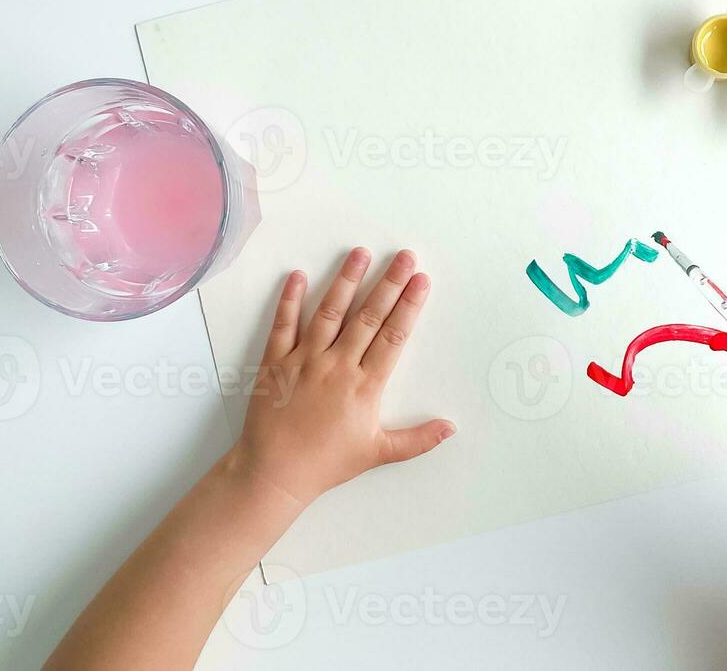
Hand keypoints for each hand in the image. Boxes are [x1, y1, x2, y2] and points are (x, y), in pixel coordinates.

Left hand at [232, 247, 455, 507]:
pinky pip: (283, 325)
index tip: (422, 281)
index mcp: (365, 386)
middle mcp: (337, 366)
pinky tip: (298, 276)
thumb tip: (451, 427)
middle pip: (368, 317)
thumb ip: (418, 439)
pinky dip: (289, 300)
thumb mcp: (378, 453)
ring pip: (329, 313)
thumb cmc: (327, 464)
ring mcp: (305, 361)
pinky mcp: (276, 363)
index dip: (409, 306)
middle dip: (389, 283)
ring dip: (347, 281)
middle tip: (404, 256)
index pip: (393, 337)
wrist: (274, 473)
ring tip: (361, 253)